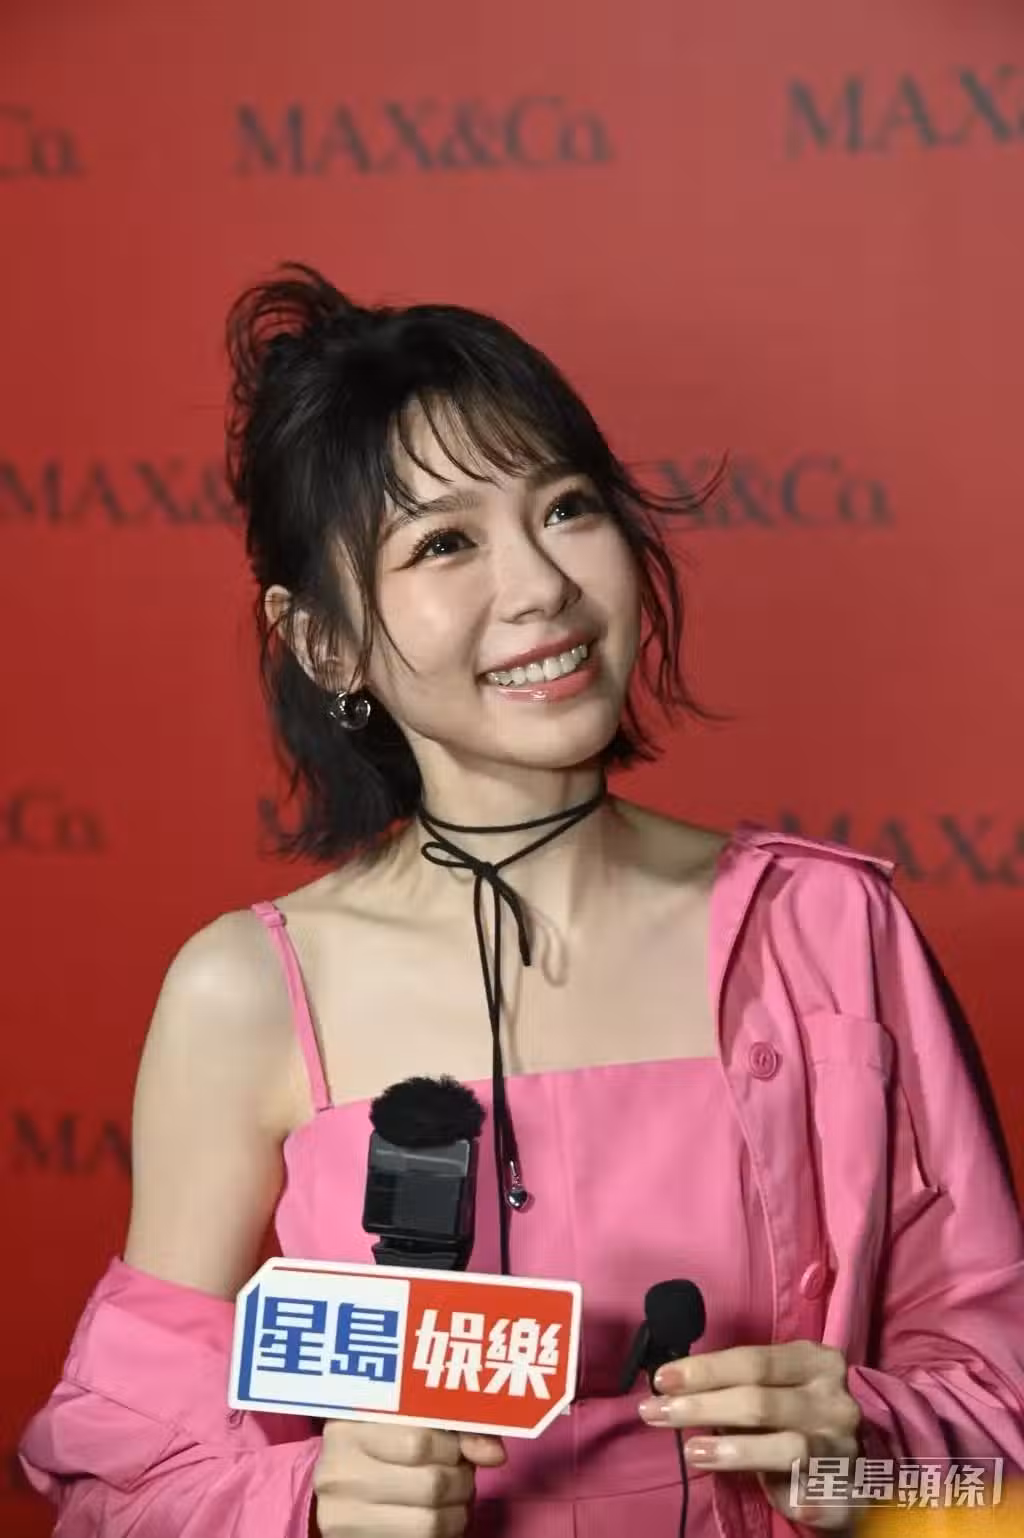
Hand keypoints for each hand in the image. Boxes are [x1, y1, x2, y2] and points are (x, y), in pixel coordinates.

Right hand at [312, 1419, 505, 1536]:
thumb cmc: (383, 1444)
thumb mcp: (409, 1421)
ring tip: (450, 1500)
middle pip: (432, 1484)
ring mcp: (342, 1516)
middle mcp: (340, 1472)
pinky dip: (441, 1534)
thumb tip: (494, 1455)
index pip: (422, 1441)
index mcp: (350, 1427)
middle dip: (460, 1481)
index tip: (454, 1449)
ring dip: (456, 1513)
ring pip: (430, 1522)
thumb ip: (456, 1427)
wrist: (341, 1484)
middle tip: (458, 1476)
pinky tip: (435, 1518)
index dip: (453, 1448)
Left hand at [638, 1341, 859, 1530]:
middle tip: (655, 1414)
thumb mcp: (774, 1389)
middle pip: (761, 1401)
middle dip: (702, 1407)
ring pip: (787, 1447)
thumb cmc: (794, 1418)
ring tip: (692, 1452)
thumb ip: (736, 1386)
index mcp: (817, 1363)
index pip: (754, 1360)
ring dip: (734, 1451)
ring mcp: (844, 1448)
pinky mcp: (847, 1493)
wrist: (844, 1471)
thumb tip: (674, 1388)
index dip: (705, 1370)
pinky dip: (799, 1499)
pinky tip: (784, 1503)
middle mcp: (835, 1401)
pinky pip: (820, 1497)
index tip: (662, 1380)